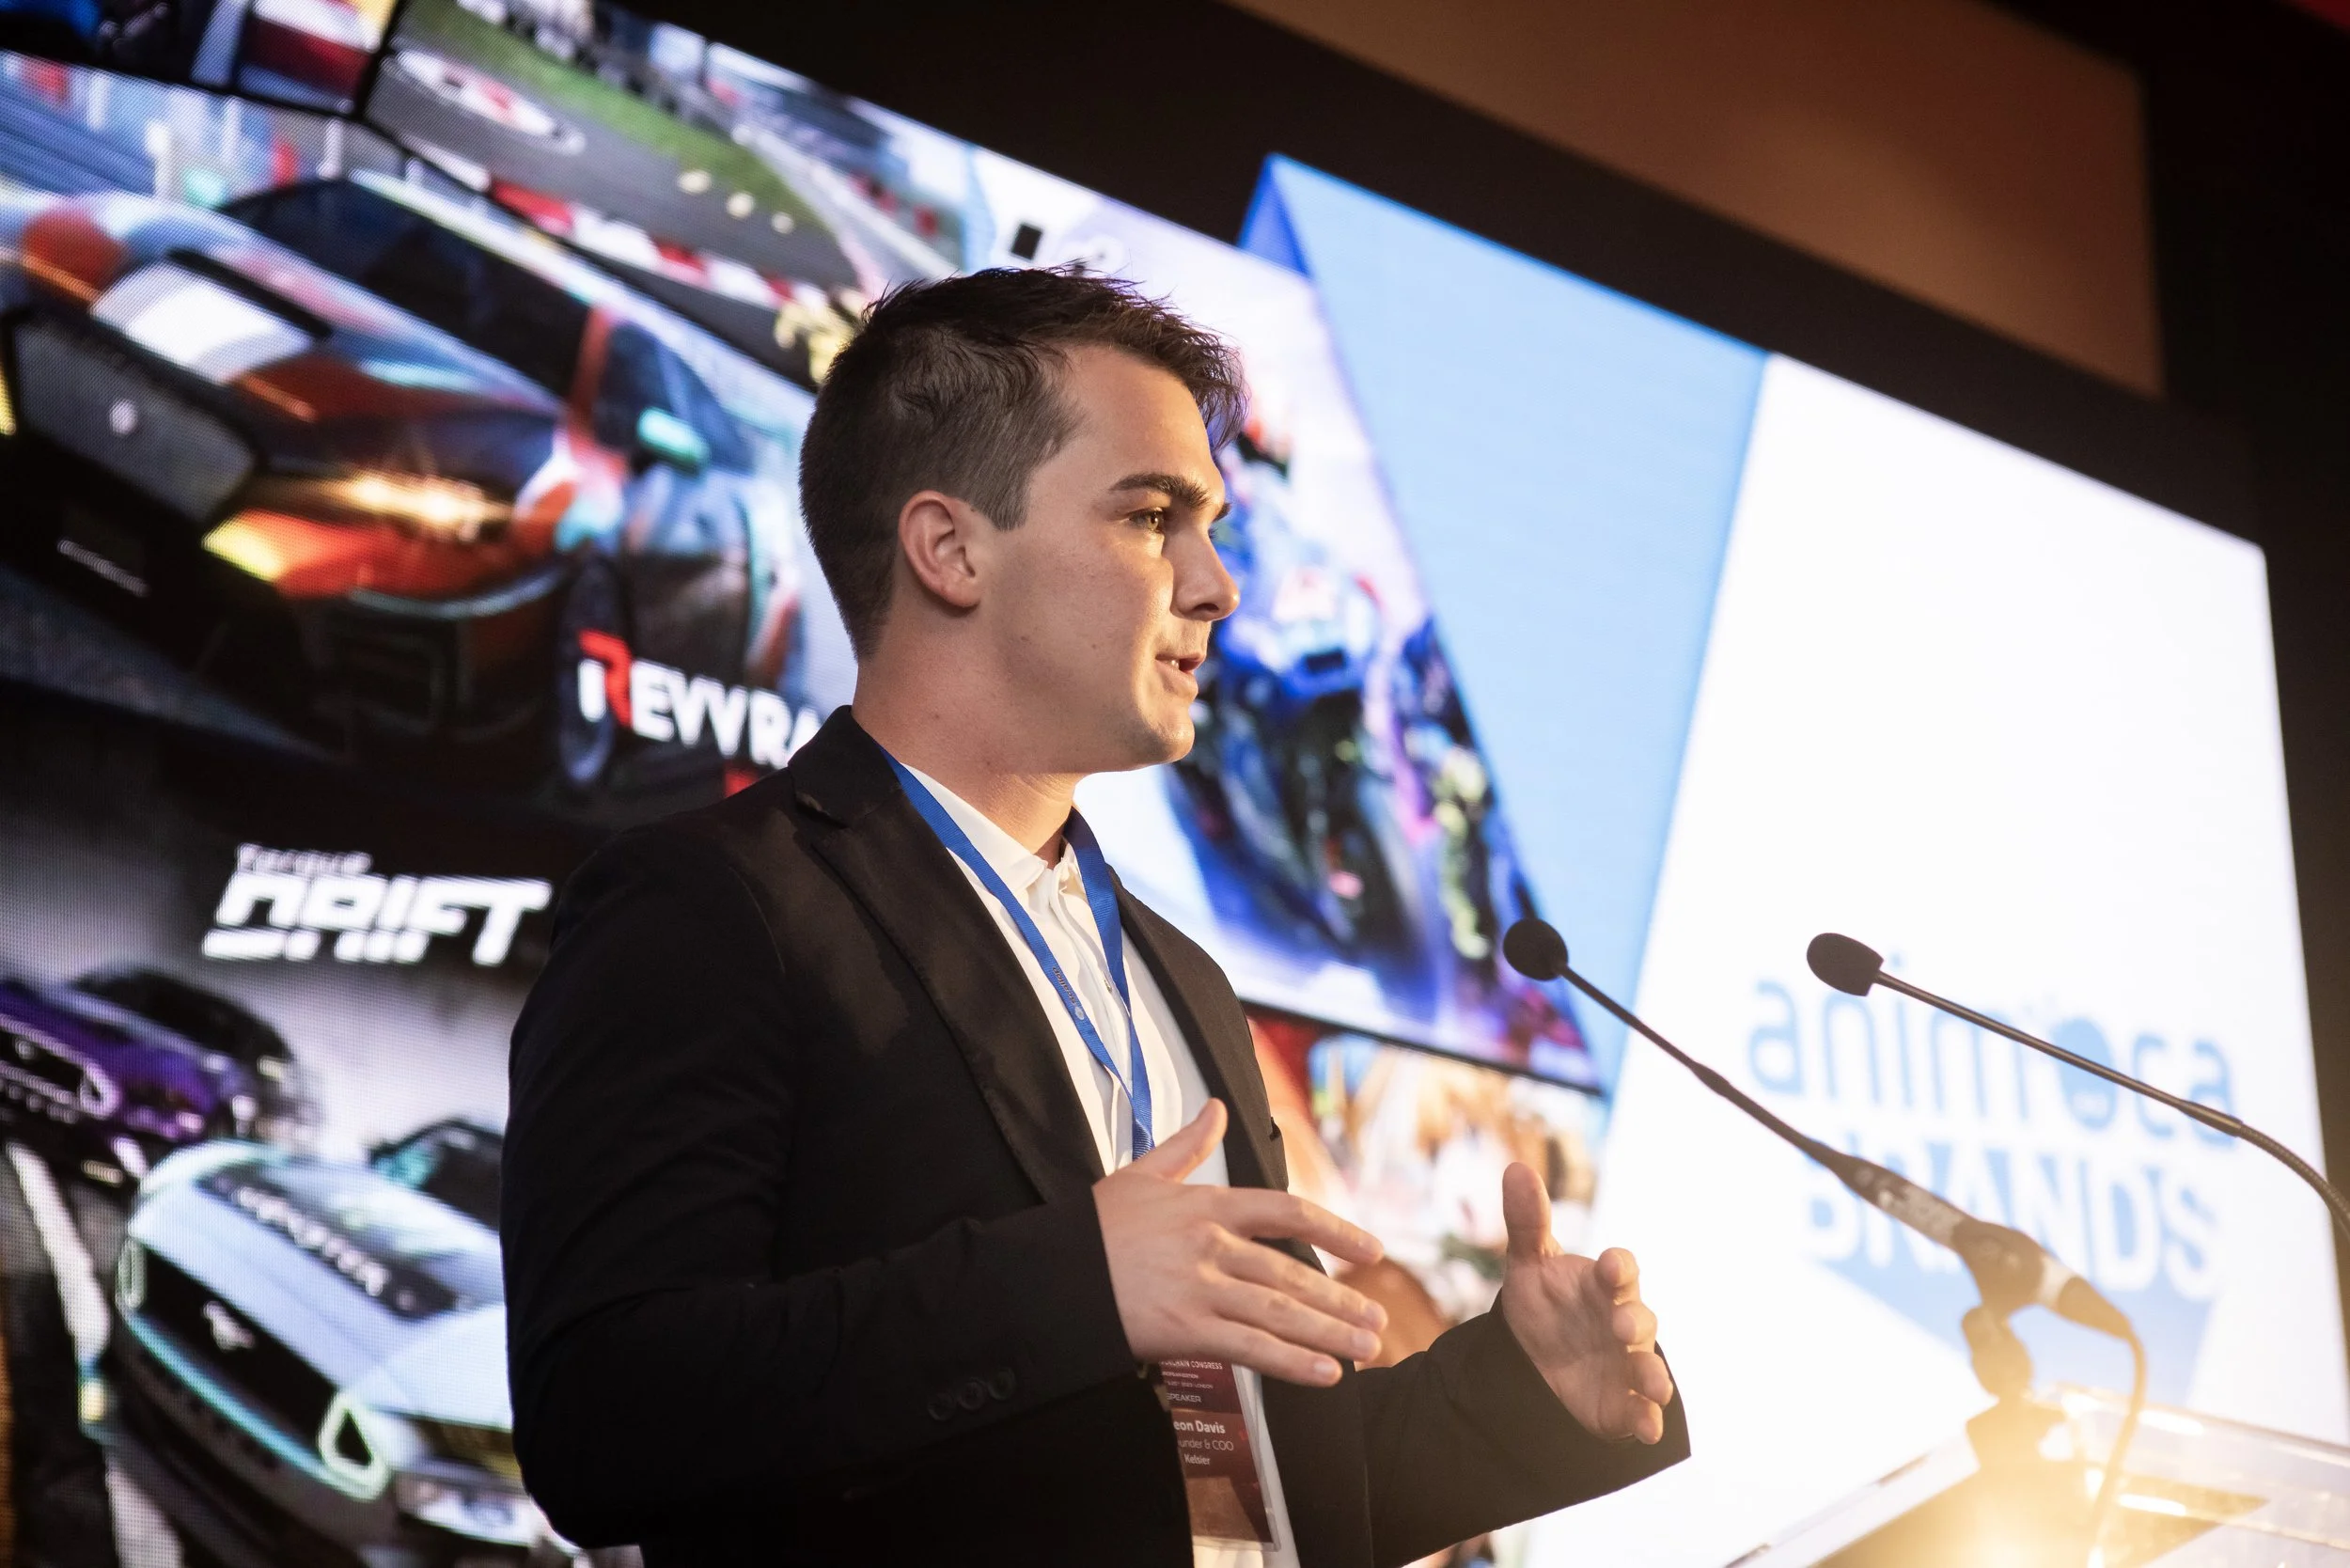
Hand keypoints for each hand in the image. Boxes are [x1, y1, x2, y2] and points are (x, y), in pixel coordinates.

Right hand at [1094, 1100, 1387, 1386]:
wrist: (1050, 1274)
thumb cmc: (1091, 1229)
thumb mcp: (1140, 1174)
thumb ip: (1186, 1146)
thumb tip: (1215, 1109)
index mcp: (1206, 1205)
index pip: (1287, 1211)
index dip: (1336, 1230)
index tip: (1370, 1250)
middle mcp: (1212, 1245)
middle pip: (1293, 1273)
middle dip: (1341, 1301)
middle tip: (1376, 1321)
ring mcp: (1201, 1289)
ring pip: (1282, 1312)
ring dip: (1331, 1333)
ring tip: (1366, 1349)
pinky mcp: (1186, 1329)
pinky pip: (1252, 1348)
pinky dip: (1293, 1363)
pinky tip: (1325, 1374)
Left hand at [1496, 1162, 1673, 1442]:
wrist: (1536, 1357)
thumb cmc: (1545, 1301)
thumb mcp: (1529, 1262)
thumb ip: (1527, 1220)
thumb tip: (1516, 1167)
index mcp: (1603, 1283)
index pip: (1619, 1269)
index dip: (1618, 1267)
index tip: (1611, 1267)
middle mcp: (1621, 1320)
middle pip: (1638, 1319)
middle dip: (1632, 1322)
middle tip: (1619, 1327)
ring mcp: (1625, 1362)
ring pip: (1647, 1366)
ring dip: (1652, 1375)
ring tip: (1653, 1385)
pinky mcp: (1621, 1402)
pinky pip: (1639, 1411)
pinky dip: (1647, 1419)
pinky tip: (1648, 1428)